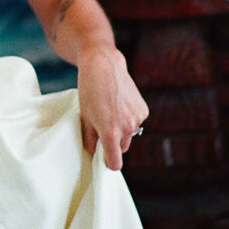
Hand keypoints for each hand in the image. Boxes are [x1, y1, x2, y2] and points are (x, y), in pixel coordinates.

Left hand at [76, 42, 148, 169]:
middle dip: (113, 143)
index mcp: (110, 133)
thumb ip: (90, 137)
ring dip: (122, 129)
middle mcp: (126, 128)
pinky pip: (136, 122)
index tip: (104, 159)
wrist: (103, 65)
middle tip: (102, 128)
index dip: (109, 162)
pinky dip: (129, 118)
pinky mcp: (143, 110)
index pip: (115, 163)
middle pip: (122, 148)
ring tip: (110, 110)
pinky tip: (120, 103)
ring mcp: (137, 119)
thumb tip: (92, 151)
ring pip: (130, 134)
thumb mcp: (85, 116)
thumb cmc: (90, 90)